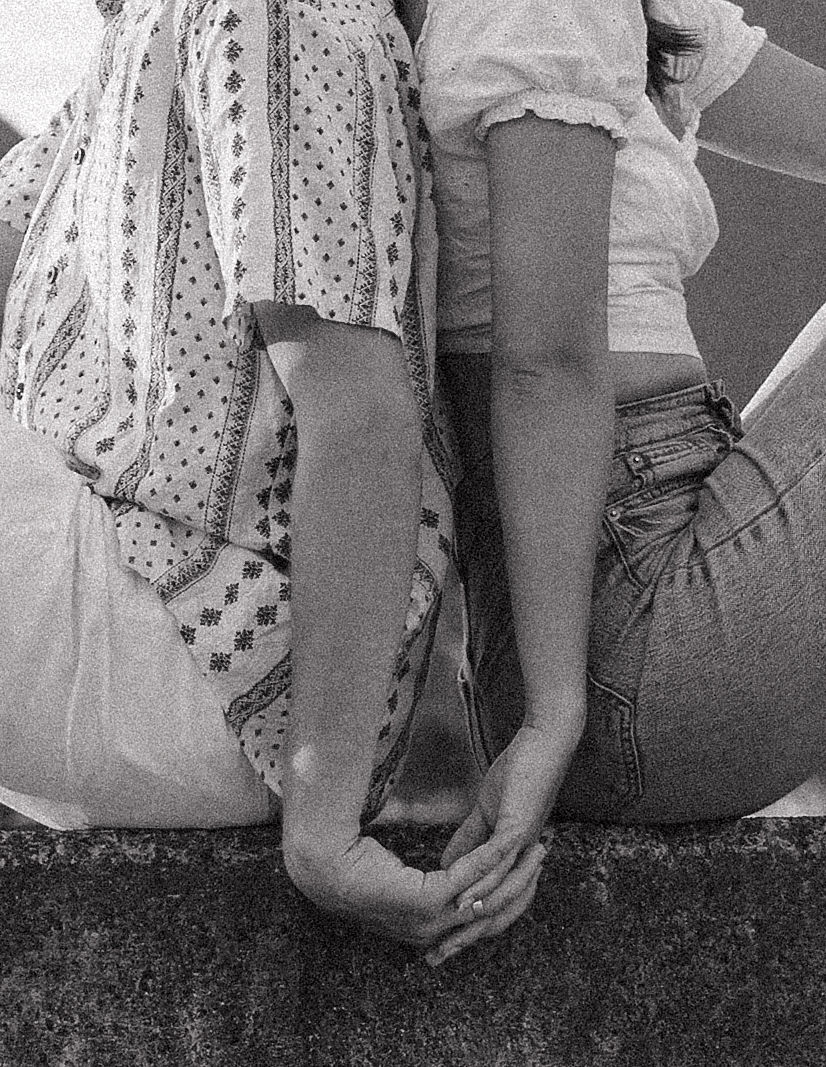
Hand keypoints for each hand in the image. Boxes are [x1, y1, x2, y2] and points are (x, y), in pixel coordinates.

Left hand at [282, 832, 536, 949]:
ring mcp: (429, 919)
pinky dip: (491, 857)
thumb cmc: (353, 859)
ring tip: (536, 844)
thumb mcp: (398, 872)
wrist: (323, 860)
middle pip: (492, 911)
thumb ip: (423, 875)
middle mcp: (431, 930)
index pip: (478, 916)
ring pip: (488, 895)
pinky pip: (470, 877)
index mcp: (425, 927)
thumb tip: (438, 867)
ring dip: (515, 868)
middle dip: (522, 882)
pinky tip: (508, 840)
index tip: (525, 865)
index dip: (505, 892)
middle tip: (543, 852)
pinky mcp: (426, 900)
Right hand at [425, 723, 576, 965]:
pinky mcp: (519, 827)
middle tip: (436, 959)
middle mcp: (521, 862)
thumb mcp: (485, 813)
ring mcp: (522, 846)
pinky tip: (461, 894)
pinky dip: (480, 880)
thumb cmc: (518, 775)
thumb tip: (448, 865)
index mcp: (513, 860)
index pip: (490, 904)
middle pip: (496, 912)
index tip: (434, 946)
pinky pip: (498, 861)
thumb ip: (470, 840)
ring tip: (446, 936)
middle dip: (464, 937)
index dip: (463, 927)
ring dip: (471, 917)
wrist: (542, 744)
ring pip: (498, 893)